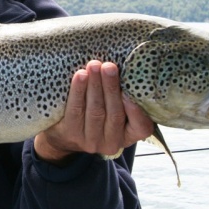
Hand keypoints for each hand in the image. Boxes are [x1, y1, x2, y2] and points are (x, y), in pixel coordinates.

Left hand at [33, 60, 153, 164]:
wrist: (65, 134)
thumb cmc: (98, 112)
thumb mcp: (116, 109)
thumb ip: (123, 95)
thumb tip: (124, 67)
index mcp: (129, 135)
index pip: (142, 128)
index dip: (137, 111)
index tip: (129, 91)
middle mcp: (112, 142)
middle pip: (114, 114)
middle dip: (111, 87)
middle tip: (109, 66)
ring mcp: (91, 141)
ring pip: (95, 111)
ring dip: (95, 85)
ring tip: (94, 66)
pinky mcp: (72, 134)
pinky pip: (75, 110)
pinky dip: (78, 91)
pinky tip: (80, 76)